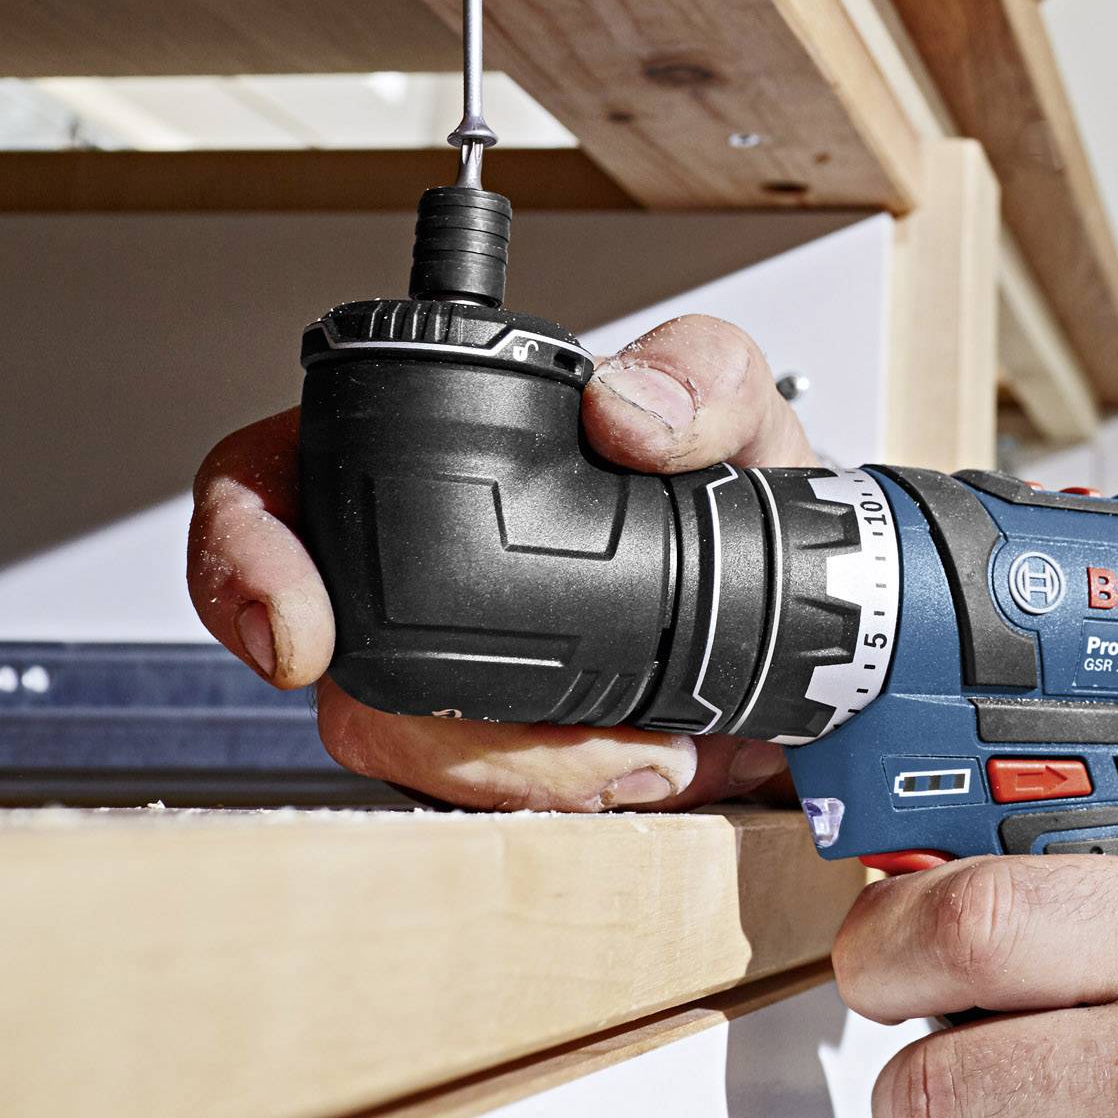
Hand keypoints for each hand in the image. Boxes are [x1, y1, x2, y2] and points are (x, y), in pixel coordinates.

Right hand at [184, 315, 814, 811]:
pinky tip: (640, 770)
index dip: (242, 555)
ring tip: (645, 752)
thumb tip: (626, 409)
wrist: (817, 606)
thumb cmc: (747, 484)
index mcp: (437, 451)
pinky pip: (477, 800)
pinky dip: (558, 798)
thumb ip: (704, 376)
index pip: (270, 483)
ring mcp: (446, 662)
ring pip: (401, 745)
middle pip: (334, 657)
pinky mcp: (498, 746)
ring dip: (516, 775)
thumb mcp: (744, 408)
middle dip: (430, 723)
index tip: (294, 635)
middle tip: (572, 738)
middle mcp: (417, 562)